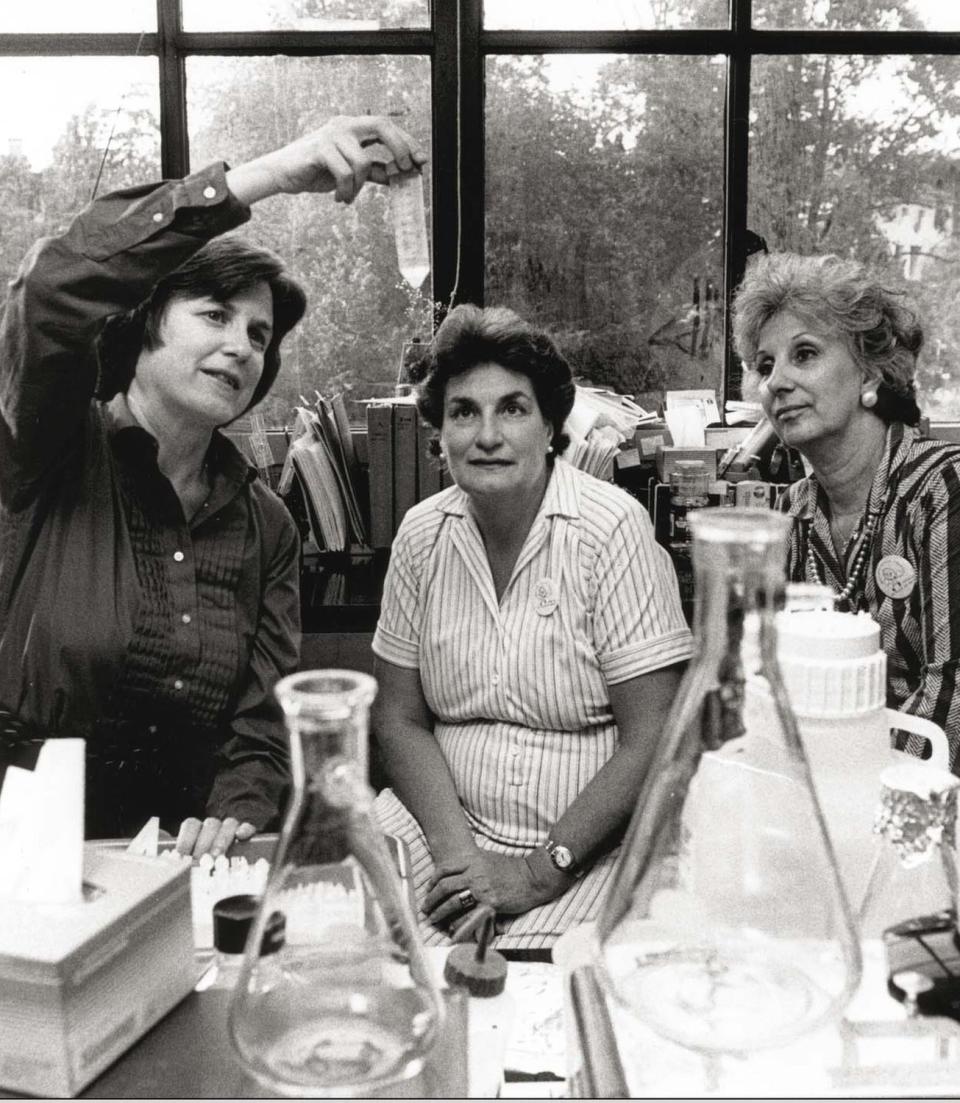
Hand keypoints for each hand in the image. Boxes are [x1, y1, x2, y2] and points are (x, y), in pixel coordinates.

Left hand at [175, 815, 255, 857]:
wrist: (224, 848)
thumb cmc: (198, 856)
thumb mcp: (182, 853)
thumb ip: (168, 845)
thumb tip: (156, 837)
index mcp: (197, 829)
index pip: (191, 825)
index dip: (186, 839)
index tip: (181, 856)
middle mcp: (213, 826)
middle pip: (209, 825)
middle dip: (203, 844)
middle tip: (199, 860)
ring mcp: (230, 829)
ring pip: (227, 824)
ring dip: (221, 839)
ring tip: (217, 855)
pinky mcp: (246, 833)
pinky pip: (247, 826)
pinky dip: (245, 829)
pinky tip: (241, 836)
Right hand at [230, 115, 426, 205]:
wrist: (283, 174)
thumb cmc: (318, 171)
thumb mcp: (351, 171)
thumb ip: (374, 170)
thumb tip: (399, 176)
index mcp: (354, 127)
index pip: (387, 127)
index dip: (407, 142)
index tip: (421, 161)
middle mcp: (344, 125)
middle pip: (381, 126)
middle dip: (398, 149)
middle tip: (403, 172)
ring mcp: (331, 134)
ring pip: (362, 162)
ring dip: (359, 187)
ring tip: (348, 197)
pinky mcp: (319, 148)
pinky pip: (345, 173)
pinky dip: (346, 191)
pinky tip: (339, 198)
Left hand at [423, 849, 564, 928]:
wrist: (532, 876)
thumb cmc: (511, 868)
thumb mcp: (488, 858)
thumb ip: (472, 863)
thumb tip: (456, 871)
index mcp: (472, 860)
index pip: (444, 869)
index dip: (432, 881)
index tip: (428, 890)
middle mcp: (474, 873)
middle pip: (445, 886)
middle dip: (431, 899)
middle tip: (426, 908)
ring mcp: (482, 889)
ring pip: (453, 902)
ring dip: (440, 912)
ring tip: (433, 919)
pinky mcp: (490, 903)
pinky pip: (469, 916)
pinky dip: (458, 924)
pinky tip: (452, 929)